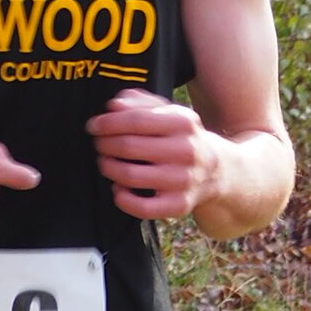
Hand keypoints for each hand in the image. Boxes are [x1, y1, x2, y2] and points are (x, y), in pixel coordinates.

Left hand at [90, 87, 221, 221]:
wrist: (217, 171)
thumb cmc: (182, 139)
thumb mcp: (169, 113)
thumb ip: (141, 104)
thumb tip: (114, 106)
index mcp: (183, 122)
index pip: (135, 120)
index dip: (107, 123)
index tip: (93, 126)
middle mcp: (186, 151)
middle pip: (128, 147)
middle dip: (104, 145)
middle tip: (98, 144)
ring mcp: (183, 180)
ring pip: (130, 175)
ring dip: (108, 168)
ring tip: (105, 163)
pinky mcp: (179, 205)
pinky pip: (142, 207)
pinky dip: (122, 198)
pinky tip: (118, 188)